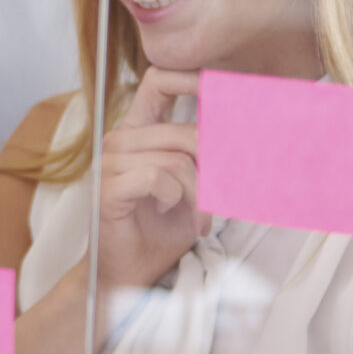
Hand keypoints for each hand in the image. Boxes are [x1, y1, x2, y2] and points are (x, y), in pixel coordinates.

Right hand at [94, 66, 202, 296]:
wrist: (131, 274)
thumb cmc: (161, 232)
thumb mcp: (193, 186)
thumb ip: (205, 156)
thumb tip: (245, 133)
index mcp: (138, 132)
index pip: (159, 81)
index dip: (192, 78)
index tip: (224, 92)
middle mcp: (120, 141)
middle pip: (182, 132)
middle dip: (213, 167)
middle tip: (221, 195)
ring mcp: (109, 164)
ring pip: (175, 159)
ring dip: (197, 193)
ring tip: (196, 215)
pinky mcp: (107, 189)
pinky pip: (156, 178)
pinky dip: (173, 197)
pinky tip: (168, 210)